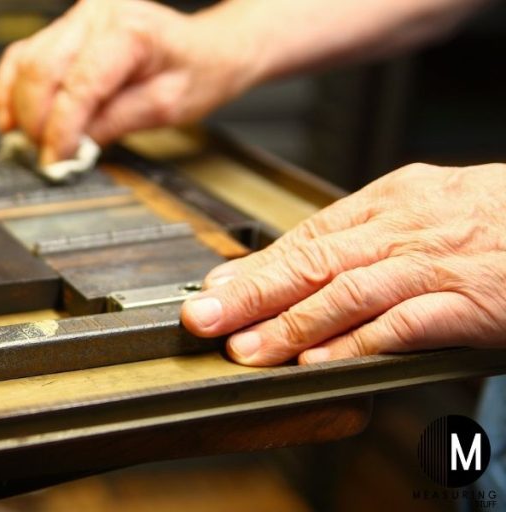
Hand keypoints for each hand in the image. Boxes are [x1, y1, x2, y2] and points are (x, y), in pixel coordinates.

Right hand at [0, 0, 260, 164]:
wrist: (208, 48)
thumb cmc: (198, 71)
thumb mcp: (166, 108)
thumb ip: (114, 124)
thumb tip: (70, 148)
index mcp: (130, 31)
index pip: (79, 85)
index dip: (60, 130)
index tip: (55, 161)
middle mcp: (98, 14)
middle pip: (41, 70)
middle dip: (35, 122)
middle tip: (41, 157)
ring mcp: (78, 17)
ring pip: (26, 62)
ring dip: (20, 108)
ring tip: (29, 143)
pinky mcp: (65, 28)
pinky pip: (24, 55)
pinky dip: (11, 88)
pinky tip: (10, 117)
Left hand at [181, 163, 505, 364]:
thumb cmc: (499, 220)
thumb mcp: (426, 211)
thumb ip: (366, 238)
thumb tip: (301, 263)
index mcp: (392, 200)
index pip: (308, 235)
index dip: (255, 267)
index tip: (213, 291)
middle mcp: (407, 226)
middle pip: (315, 260)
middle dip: (252, 293)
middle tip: (205, 319)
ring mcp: (439, 263)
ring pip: (350, 291)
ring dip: (293, 324)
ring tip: (248, 350)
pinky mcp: (473, 300)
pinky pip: (406, 323)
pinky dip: (360, 343)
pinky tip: (323, 362)